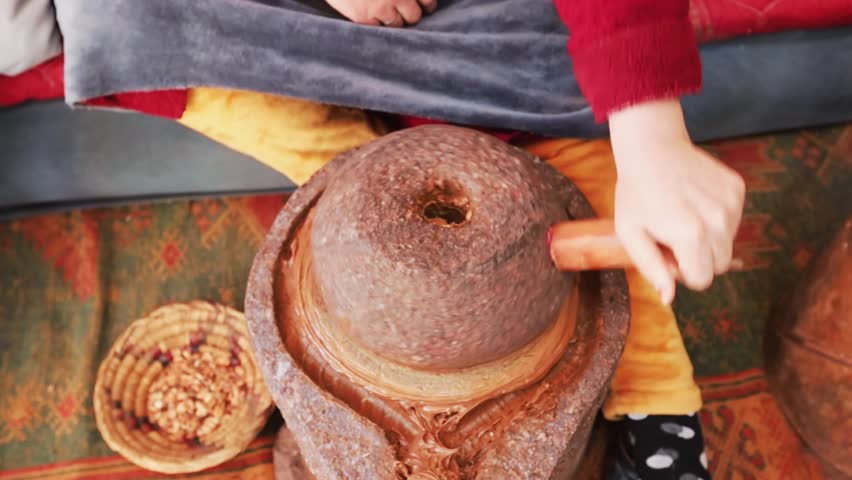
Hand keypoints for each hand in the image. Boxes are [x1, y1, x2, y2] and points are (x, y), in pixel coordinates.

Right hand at [326, 0, 436, 26]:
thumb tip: (421, 1)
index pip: (428, 1)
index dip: (427, 5)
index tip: (424, 6)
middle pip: (414, 16)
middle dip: (409, 13)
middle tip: (402, 9)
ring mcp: (381, 8)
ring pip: (397, 24)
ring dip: (393, 19)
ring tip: (383, 9)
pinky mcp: (364, 18)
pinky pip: (378, 28)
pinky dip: (376, 22)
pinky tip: (370, 12)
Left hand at [609, 100, 744, 303]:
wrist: (652, 149)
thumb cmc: (636, 194)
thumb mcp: (631, 235)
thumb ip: (651, 269)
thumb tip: (669, 298)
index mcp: (690, 235)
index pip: (702, 280)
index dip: (683, 272)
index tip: (668, 253)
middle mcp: (718, 221)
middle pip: (719, 265)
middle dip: (698, 258)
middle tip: (674, 235)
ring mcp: (732, 203)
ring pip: (728, 243)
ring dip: (709, 238)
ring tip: (683, 214)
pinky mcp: (738, 188)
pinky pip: (733, 220)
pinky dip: (717, 217)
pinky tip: (695, 200)